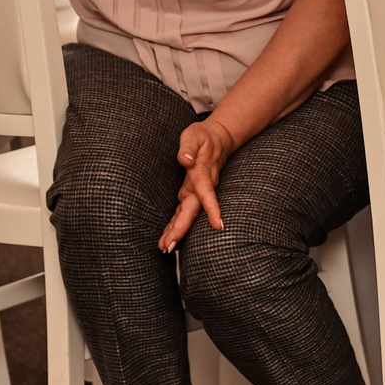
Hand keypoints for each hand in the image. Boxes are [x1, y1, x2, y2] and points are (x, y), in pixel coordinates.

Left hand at [158, 118, 238, 251]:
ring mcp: (197, 192)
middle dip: (181, 229)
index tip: (218, 225)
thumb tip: (185, 160)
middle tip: (168, 247)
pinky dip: (177, 225)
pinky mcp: (192, 193)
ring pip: (188, 215)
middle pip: (192, 211)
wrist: (217, 139)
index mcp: (202, 174)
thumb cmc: (203, 137)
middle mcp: (201, 187)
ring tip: (165, 248)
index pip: (206, 192)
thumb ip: (188, 148)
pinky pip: (184, 212)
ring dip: (177, 232)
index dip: (212, 208)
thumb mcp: (194, 136)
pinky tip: (169, 238)